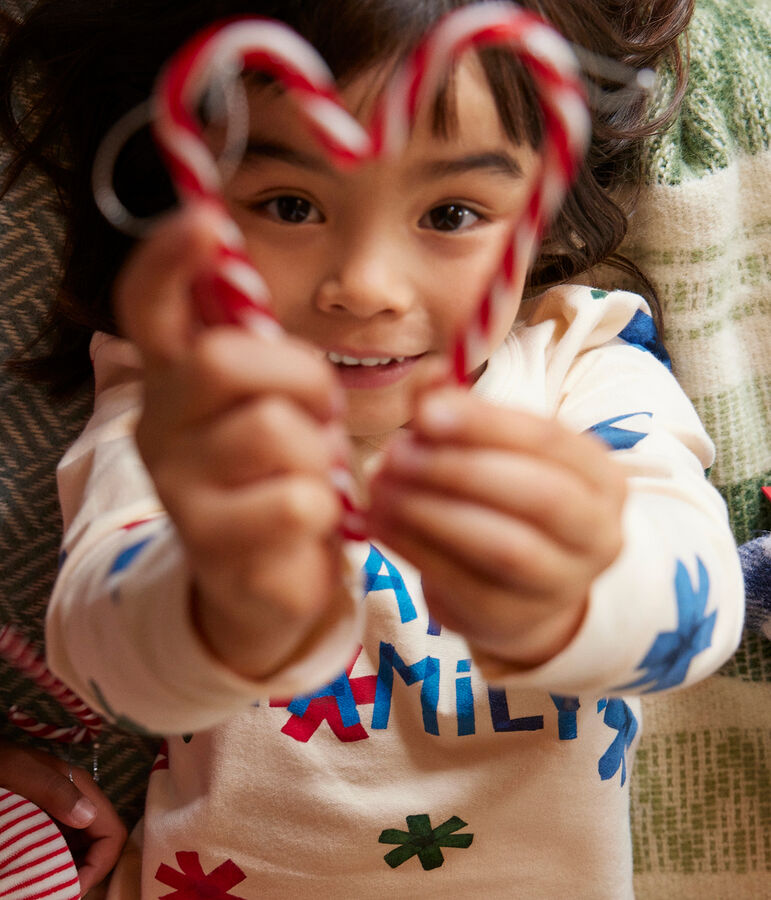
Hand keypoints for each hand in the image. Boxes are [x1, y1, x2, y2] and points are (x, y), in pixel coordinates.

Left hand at [0, 739, 126, 893]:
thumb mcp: (19, 772)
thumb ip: (53, 789)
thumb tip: (87, 815)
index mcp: (80, 788)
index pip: (112, 834)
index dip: (98, 866)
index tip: (71, 888)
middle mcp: (78, 799)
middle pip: (101, 844)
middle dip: (86, 873)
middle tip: (58, 893)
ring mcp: (62, 809)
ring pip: (83, 848)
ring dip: (71, 871)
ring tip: (48, 888)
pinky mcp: (47, 818)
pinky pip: (63, 846)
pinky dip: (55, 864)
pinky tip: (37, 874)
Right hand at [113, 206, 349, 679]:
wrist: (265, 579)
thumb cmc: (278, 475)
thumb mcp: (273, 405)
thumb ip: (266, 355)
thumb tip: (279, 278)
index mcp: (173, 384)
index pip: (147, 308)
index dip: (167, 260)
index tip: (203, 221)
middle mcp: (159, 429)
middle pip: (222, 362)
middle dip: (299, 377)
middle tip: (321, 410)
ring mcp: (179, 490)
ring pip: (271, 432)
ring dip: (319, 453)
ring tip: (315, 474)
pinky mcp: (214, 545)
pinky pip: (296, 501)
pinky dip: (326, 509)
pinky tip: (312, 521)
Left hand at [367, 387, 626, 667]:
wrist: (523, 591)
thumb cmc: (506, 503)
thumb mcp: (493, 452)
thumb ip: (458, 410)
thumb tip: (429, 374)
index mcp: (600, 478)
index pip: (550, 441)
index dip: (485, 423)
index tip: (425, 411)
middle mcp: (597, 534)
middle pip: (537, 495)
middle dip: (457, 469)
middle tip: (395, 453)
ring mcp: (561, 585)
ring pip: (502, 545)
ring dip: (431, 510)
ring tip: (380, 487)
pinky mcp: (511, 619)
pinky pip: (461, 583)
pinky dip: (413, 548)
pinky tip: (379, 522)